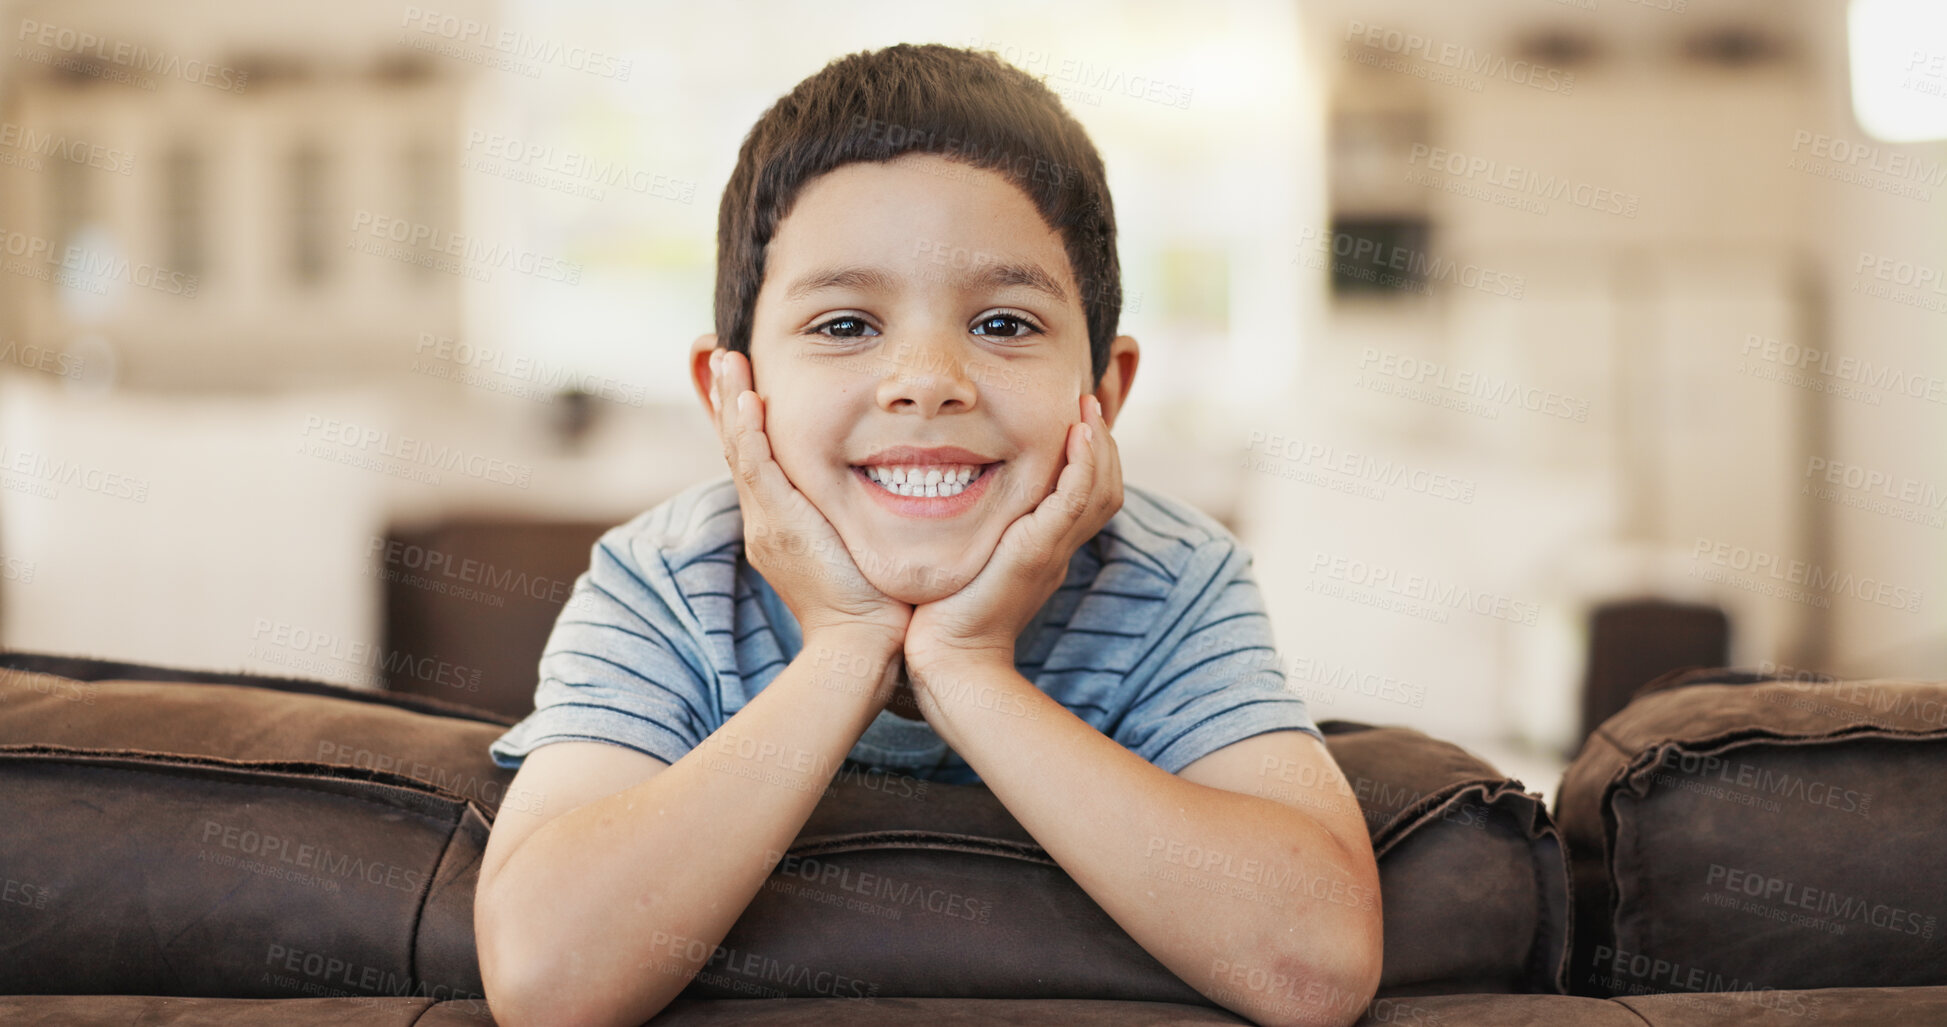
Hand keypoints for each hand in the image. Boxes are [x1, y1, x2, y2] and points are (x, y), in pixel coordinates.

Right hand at [712, 348, 912, 650]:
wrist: (861, 648)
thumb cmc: (876, 607)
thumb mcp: (861, 548)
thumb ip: (862, 517)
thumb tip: (892, 489)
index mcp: (782, 525)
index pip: (759, 459)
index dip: (749, 419)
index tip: (747, 380)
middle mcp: (766, 521)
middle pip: (738, 447)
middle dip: (729, 399)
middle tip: (724, 355)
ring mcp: (768, 523)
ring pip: (739, 449)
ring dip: (732, 400)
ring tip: (727, 358)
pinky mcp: (780, 526)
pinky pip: (757, 468)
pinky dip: (750, 431)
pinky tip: (748, 398)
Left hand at [905, 393, 1121, 673]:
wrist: (946, 661)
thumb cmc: (940, 616)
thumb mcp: (961, 561)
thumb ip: (967, 532)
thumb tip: (937, 497)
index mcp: (1043, 550)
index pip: (1084, 495)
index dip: (1088, 457)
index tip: (1075, 420)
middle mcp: (1056, 549)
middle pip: (1106, 488)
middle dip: (1102, 443)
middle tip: (1088, 402)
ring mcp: (1052, 551)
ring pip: (1101, 489)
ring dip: (1099, 444)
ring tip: (1087, 407)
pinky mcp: (1039, 551)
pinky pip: (1077, 499)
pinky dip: (1084, 463)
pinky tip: (1078, 433)